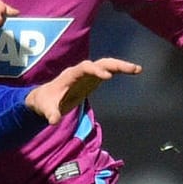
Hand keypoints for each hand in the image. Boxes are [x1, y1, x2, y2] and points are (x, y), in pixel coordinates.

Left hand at [25, 57, 141, 123]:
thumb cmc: (45, 102)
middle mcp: (80, 71)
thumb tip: (53, 121)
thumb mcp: (46, 109)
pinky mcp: (93, 79)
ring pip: (106, 65)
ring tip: (138, 69)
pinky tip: (134, 72)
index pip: (84, 68)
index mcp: (70, 75)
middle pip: (100, 63)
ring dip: (121, 66)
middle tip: (131, 69)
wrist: (44, 98)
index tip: (107, 77)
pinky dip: (120, 70)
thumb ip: (50, 114)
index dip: (95, 70)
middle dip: (115, 65)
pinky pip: (109, 71)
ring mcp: (88, 74)